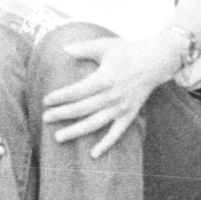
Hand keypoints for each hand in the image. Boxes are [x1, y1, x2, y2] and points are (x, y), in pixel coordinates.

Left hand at [43, 32, 180, 156]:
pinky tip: (93, 154)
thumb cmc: (128, 50)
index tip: (46, 100)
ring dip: (76, 131)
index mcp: (105, 78)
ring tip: (58, 137)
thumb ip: (84, 48)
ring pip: (95, 123)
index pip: (77, 91)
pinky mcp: (130, 114)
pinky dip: (106, 144)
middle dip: (62, 114)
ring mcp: (121, 107)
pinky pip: (117, 133)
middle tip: (45, 118)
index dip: (60, 97)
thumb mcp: (106, 46)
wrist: (155, 60)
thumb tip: (64, 47)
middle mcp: (112, 96)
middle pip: (82, 109)